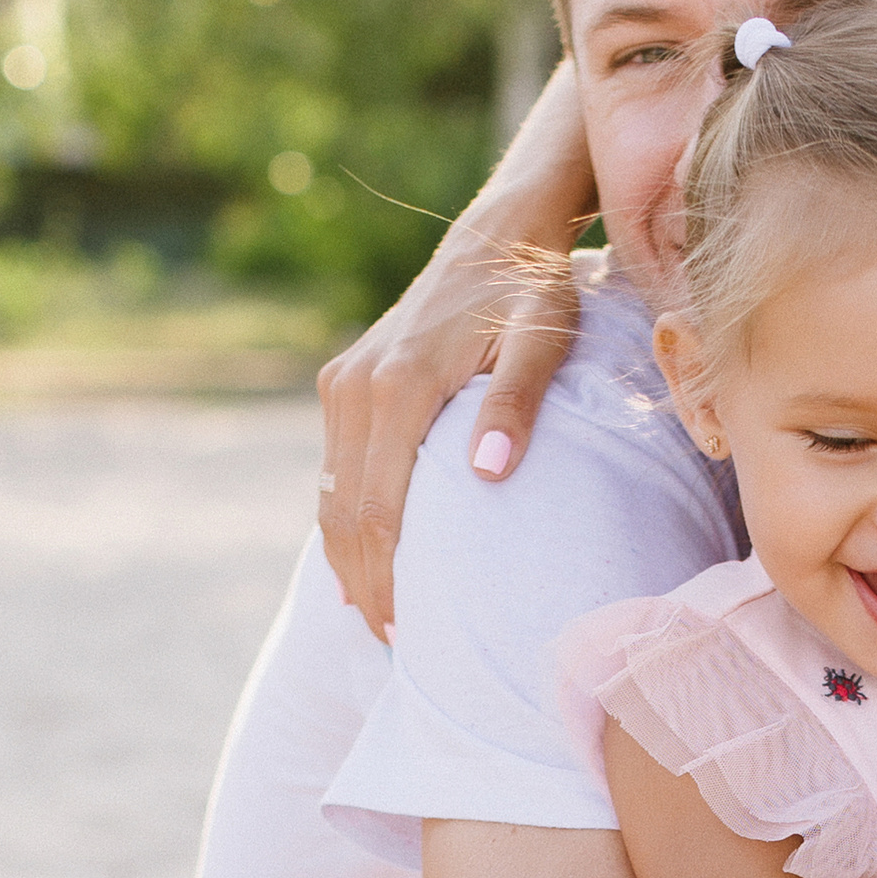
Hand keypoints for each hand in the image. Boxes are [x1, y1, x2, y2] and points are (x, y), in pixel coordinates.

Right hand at [314, 64, 592, 633]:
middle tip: (392, 643)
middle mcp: (358, 386)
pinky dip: (344, 519)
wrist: (500, 235)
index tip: (405, 631)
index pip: (380, 508)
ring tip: (377, 617)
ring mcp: (345, 382)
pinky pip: (336, 467)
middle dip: (365, 583)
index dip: (387, 576)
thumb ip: (517, 406)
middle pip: (347, 512)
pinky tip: (359, 563)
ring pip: (333, 493)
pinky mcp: (345, 379)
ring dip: (348, 559)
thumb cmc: (535, 293)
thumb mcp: (543, 343)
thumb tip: (487, 475)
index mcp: (401, 386)